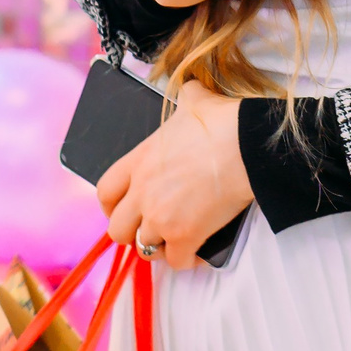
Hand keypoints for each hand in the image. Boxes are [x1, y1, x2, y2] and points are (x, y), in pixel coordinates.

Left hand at [97, 80, 252, 269]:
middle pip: (117, 230)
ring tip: (177, 241)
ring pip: (145, 249)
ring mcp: (161, 217)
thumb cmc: (223, 122)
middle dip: (132, 232)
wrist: (246, 145)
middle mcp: (143, 193)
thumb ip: (187, 98)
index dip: (111, 206)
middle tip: (151, 229)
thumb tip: (195, 88)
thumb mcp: (196, 101)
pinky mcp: (185, 236)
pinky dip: (188, 260)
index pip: (105, 192)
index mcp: (139, 161)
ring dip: (160, 247)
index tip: (122, 210)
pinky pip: (177, 262)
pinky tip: (199, 251)